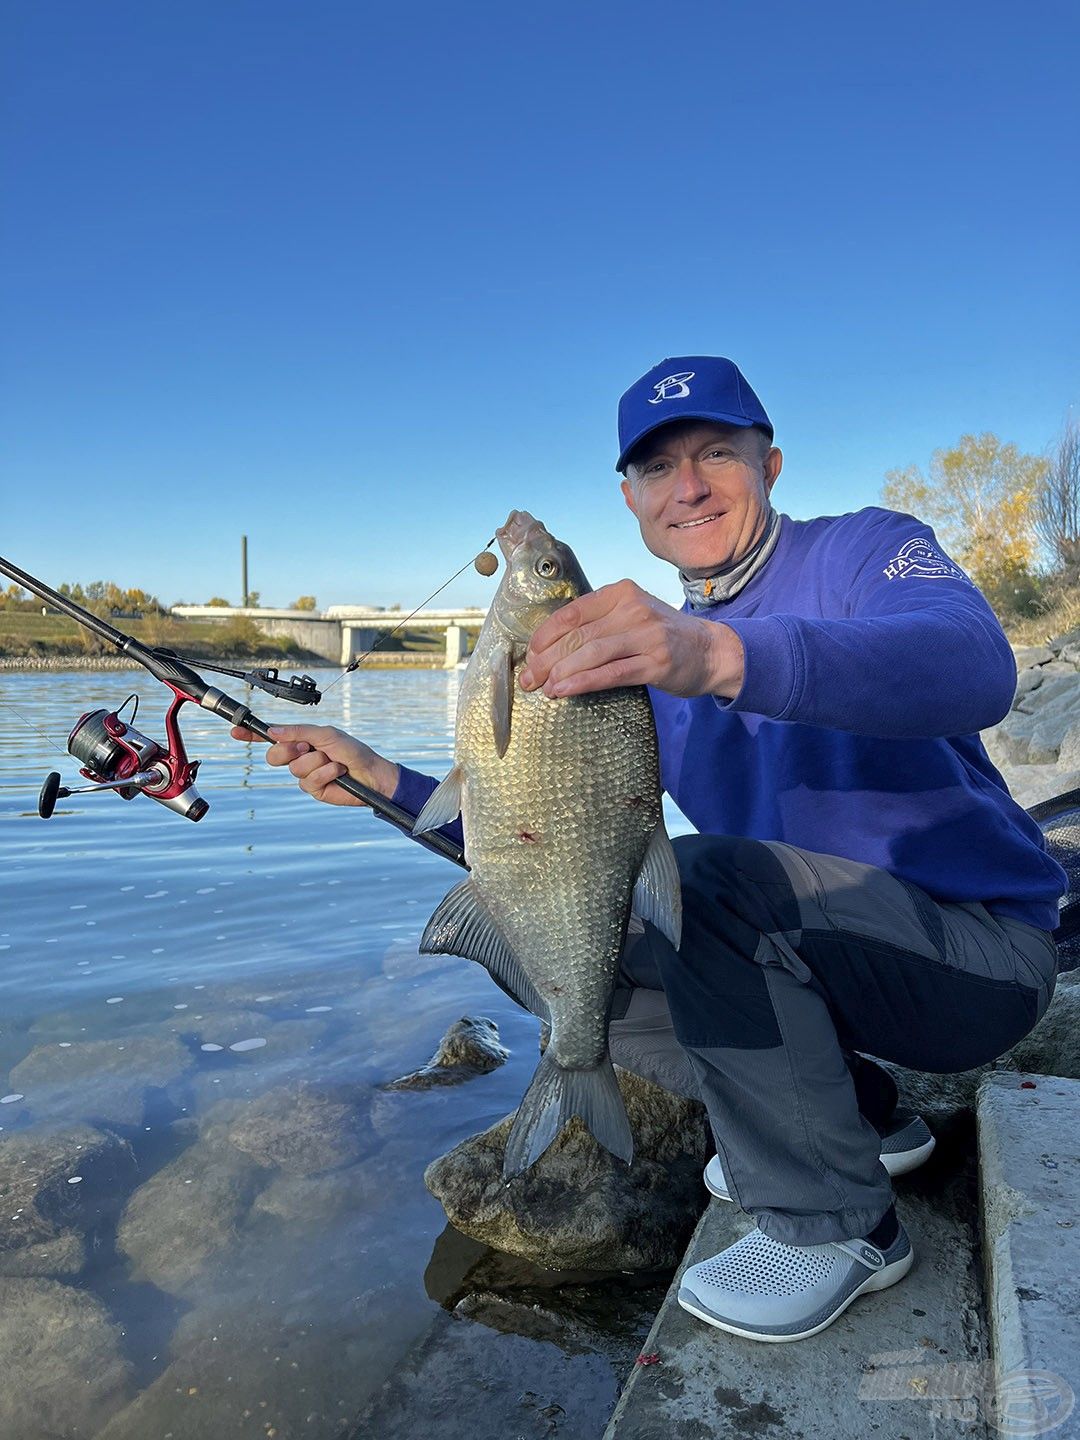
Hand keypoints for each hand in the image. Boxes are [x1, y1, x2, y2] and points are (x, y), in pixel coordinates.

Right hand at [228, 723, 399, 806]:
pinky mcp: (313, 789)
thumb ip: (300, 731)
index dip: (252, 734)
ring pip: (295, 768)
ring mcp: (305, 774)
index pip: (272, 736)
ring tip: (334, 761)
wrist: (372, 774)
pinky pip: (309, 781)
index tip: (236, 731)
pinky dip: (325, 774)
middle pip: (275, 755)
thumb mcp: (327, 734)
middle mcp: (300, 756)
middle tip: (307, 747)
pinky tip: (338, 773)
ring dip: (317, 762)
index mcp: (301, 739)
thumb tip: (274, 731)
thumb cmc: (353, 751)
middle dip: (289, 750)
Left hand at [518, 580, 744, 699]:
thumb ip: (598, 623)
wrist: (710, 650)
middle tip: (528, 679)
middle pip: (577, 636)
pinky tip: (563, 691)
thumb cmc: (662, 635)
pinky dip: (582, 683)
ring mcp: (646, 635)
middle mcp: (633, 609)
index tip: (530, 654)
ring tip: (542, 688)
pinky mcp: (655, 663)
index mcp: (621, 593)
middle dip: (547, 659)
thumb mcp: (631, 615)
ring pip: (590, 654)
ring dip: (560, 673)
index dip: (545, 636)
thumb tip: (550, 646)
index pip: (572, 613)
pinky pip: (610, 674)